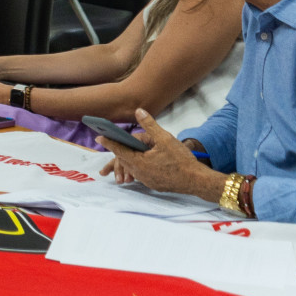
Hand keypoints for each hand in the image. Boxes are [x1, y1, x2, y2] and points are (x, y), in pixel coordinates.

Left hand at [99, 110, 222, 197]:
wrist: (197, 181)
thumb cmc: (182, 159)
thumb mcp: (165, 139)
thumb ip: (150, 125)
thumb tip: (138, 111)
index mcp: (140, 162)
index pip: (119, 150)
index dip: (109, 142)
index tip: (99, 136)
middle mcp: (140, 173)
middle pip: (123, 160)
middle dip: (116, 151)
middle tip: (109, 142)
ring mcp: (147, 181)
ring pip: (131, 168)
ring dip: (126, 160)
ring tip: (122, 154)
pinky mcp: (154, 185)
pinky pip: (140, 175)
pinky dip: (137, 168)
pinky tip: (141, 163)